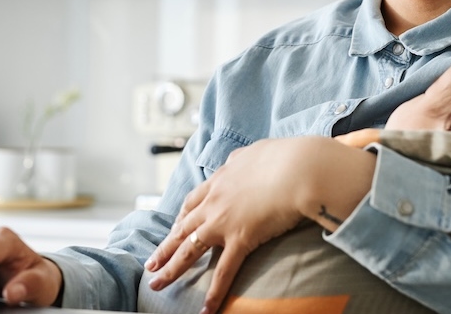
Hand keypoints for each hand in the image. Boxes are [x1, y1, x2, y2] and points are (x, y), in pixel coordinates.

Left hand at [144, 136, 374, 313]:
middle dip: (164, 247)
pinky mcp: (240, 239)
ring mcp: (224, 221)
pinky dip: (214, 293)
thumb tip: (243, 159)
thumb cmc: (285, 157)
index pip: (193, 201)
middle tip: (151, 262)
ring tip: (156, 284)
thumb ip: (245, 159)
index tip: (175, 227)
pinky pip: (224, 271)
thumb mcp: (257, 152)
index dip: (181, 217)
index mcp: (220, 180)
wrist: (298, 168)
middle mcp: (215, 201)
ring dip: (171, 269)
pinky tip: (206, 309)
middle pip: (182, 228)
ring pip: (189, 250)